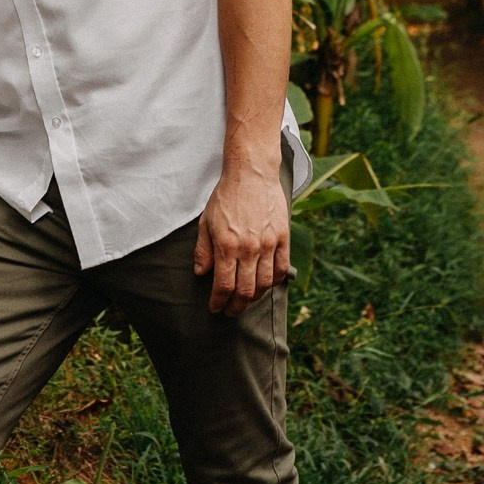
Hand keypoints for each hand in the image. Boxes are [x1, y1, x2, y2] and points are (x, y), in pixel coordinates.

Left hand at [194, 160, 290, 315]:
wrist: (252, 173)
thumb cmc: (226, 196)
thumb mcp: (206, 222)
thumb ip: (203, 250)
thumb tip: (201, 273)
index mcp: (227, 245)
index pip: (224, 286)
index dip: (219, 302)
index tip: (215, 307)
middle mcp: (249, 248)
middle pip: (245, 291)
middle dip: (236, 306)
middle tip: (230, 311)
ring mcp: (269, 244)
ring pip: (265, 284)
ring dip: (254, 297)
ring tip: (246, 299)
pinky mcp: (283, 238)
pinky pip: (282, 269)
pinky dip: (274, 281)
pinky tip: (265, 283)